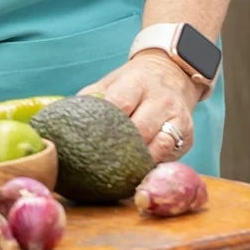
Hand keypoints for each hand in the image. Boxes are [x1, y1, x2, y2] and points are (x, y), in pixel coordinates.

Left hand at [79, 52, 200, 163]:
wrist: (172, 74)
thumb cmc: (133, 83)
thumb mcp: (112, 81)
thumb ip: (91, 98)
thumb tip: (60, 116)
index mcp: (137, 82)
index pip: (120, 103)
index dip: (105, 122)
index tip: (89, 139)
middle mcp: (161, 99)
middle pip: (140, 128)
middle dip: (122, 146)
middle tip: (101, 163)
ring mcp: (177, 118)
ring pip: (159, 145)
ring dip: (139, 161)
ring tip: (120, 175)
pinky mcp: (188, 137)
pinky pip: (170, 156)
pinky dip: (154, 166)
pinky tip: (139, 174)